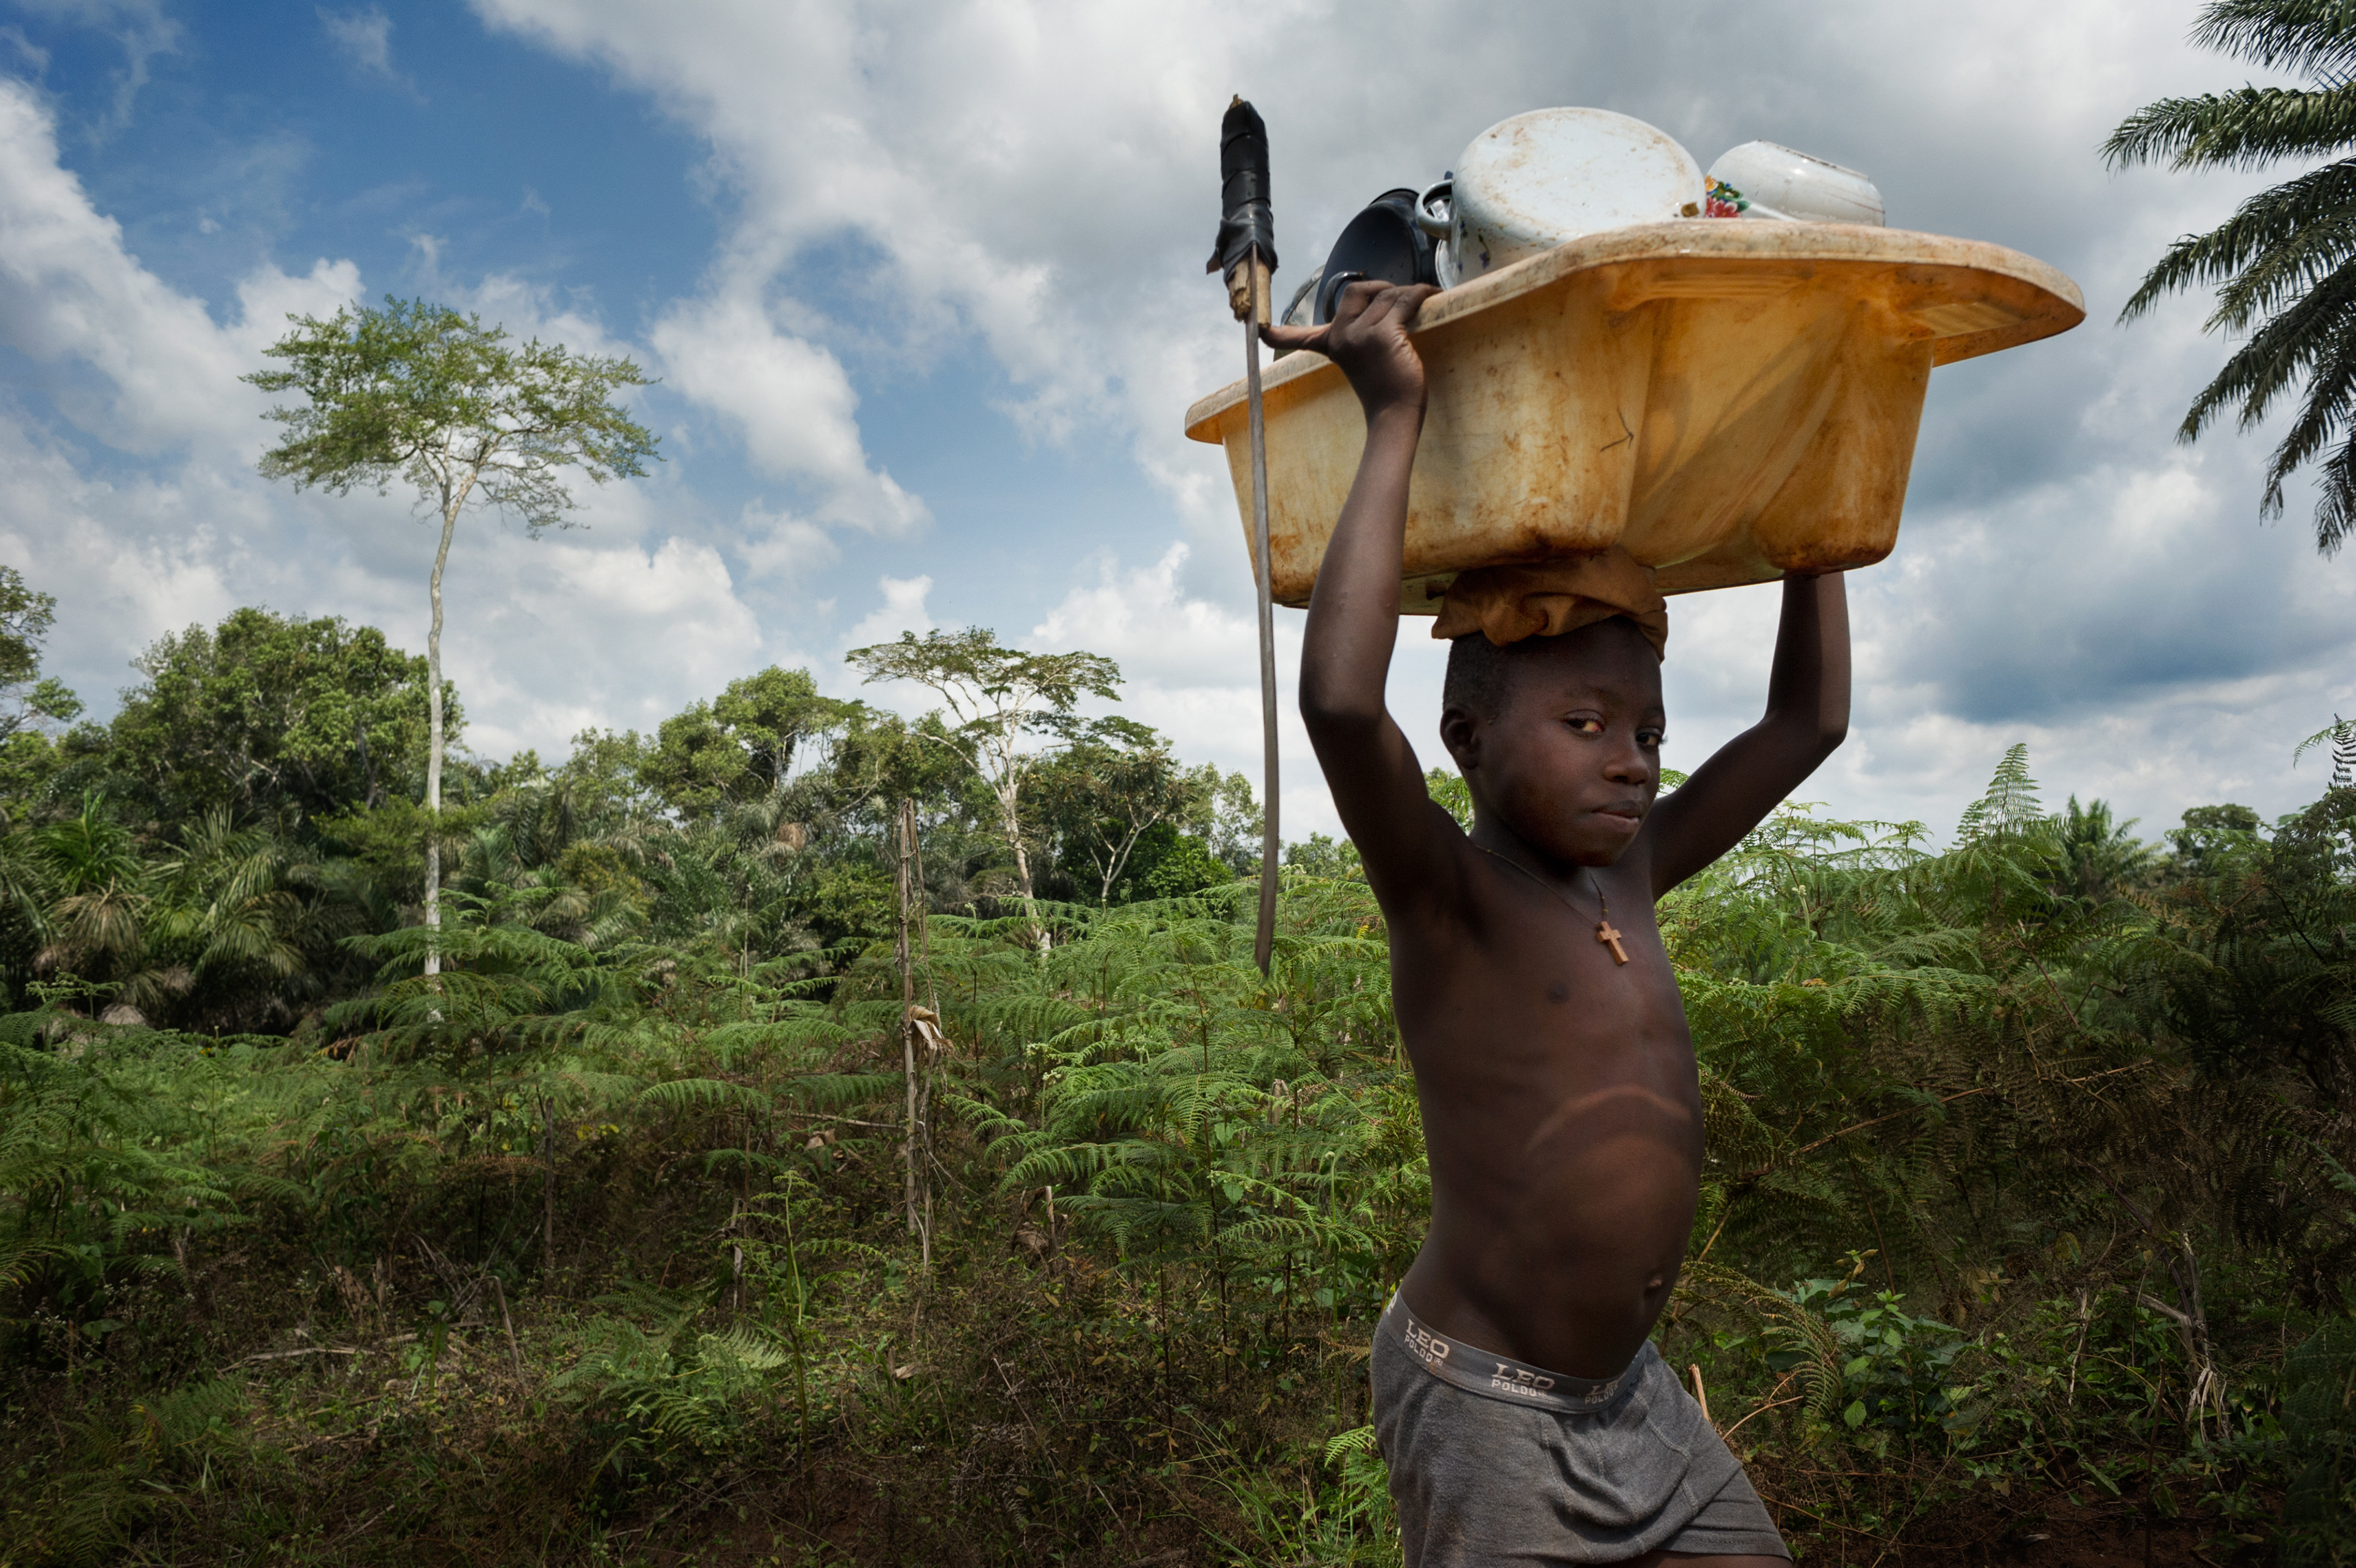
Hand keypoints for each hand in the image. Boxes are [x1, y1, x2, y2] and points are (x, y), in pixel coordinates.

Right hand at [1261, 279, 1439, 418]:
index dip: (1282, 333)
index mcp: (1332, 346)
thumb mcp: (1361, 362)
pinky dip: (1422, 294)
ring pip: (1388, 295)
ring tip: (1425, 303)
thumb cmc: (1386, 391)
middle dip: (1382, 288)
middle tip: (1401, 299)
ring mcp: (1360, 334)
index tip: (1260, 332)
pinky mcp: (1383, 334)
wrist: (1396, 415)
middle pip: (1357, 290)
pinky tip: (1433, 296)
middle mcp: (1341, 336)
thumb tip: (1385, 306)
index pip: (1301, 336)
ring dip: (1410, 294)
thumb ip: (1359, 339)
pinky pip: (1405, 301)